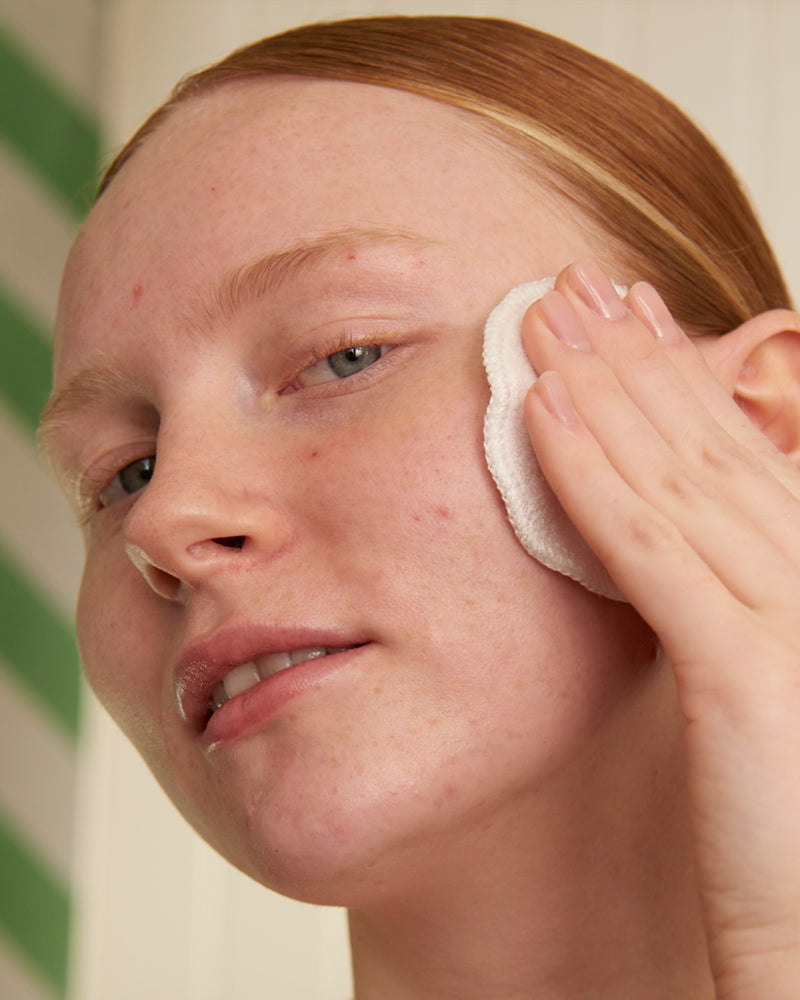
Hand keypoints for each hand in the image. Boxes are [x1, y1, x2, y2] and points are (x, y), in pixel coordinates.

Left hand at [521, 259, 799, 998]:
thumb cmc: (792, 840)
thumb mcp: (764, 698)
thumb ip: (720, 617)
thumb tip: (672, 564)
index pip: (737, 458)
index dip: (677, 383)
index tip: (621, 327)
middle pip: (708, 445)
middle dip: (636, 357)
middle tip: (573, 287)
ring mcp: (789, 622)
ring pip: (678, 476)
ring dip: (606, 388)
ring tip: (544, 319)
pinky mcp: (747, 677)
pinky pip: (655, 553)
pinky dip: (594, 478)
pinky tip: (542, 415)